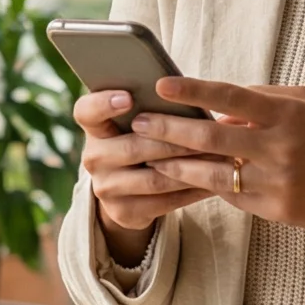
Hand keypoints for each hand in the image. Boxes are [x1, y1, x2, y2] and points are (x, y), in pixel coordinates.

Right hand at [72, 89, 214, 263]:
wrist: (128, 192)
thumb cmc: (142, 141)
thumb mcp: (136, 124)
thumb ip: (151, 109)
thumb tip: (186, 92)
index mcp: (94, 128)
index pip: (86, 111)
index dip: (104, 103)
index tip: (129, 97)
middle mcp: (94, 158)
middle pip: (132, 147)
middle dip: (172, 140)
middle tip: (206, 130)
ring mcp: (106, 188)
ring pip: (153, 178)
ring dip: (189, 168)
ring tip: (218, 157)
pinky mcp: (123, 212)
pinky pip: (164, 202)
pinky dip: (192, 191)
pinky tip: (214, 181)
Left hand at [134, 79, 304, 241]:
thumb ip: (263, 99)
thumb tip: (219, 105)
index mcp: (286, 113)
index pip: (229, 95)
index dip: (192, 90)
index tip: (162, 85)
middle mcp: (279, 146)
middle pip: (211, 137)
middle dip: (169, 130)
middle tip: (140, 123)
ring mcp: (277, 181)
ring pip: (213, 173)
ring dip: (177, 165)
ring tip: (151, 157)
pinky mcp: (276, 210)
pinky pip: (232, 195)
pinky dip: (209, 186)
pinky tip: (186, 180)